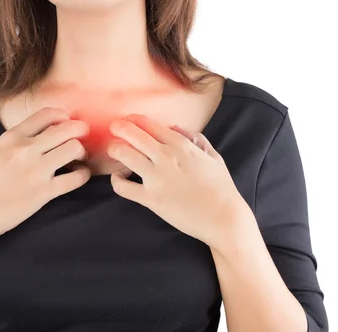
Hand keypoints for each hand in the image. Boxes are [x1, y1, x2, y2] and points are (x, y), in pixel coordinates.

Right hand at [0, 107, 91, 245]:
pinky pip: (76, 178)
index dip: (63, 116)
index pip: (46, 114)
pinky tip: (78, 176)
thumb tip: (42, 133)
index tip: (67, 123)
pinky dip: (83, 175)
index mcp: (11, 137)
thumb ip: (16, 141)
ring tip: (78, 160)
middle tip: (81, 139)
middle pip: (66, 128)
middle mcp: (24, 149)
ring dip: (81, 153)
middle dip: (79, 131)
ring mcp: (35, 170)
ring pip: (74, 148)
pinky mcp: (44, 192)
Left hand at [106, 114, 248, 248]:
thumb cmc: (221, 187)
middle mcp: (166, 156)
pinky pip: (123, 186)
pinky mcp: (150, 198)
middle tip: (114, 128)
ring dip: (115, 150)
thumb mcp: (213, 156)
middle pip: (133, 134)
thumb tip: (175, 128)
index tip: (128, 121)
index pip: (149, 124)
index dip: (134, 120)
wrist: (223, 218)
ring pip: (124, 154)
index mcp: (181, 145)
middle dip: (119, 128)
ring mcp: (156, 177)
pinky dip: (116, 181)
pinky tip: (118, 178)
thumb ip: (196, 139)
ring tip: (114, 151)